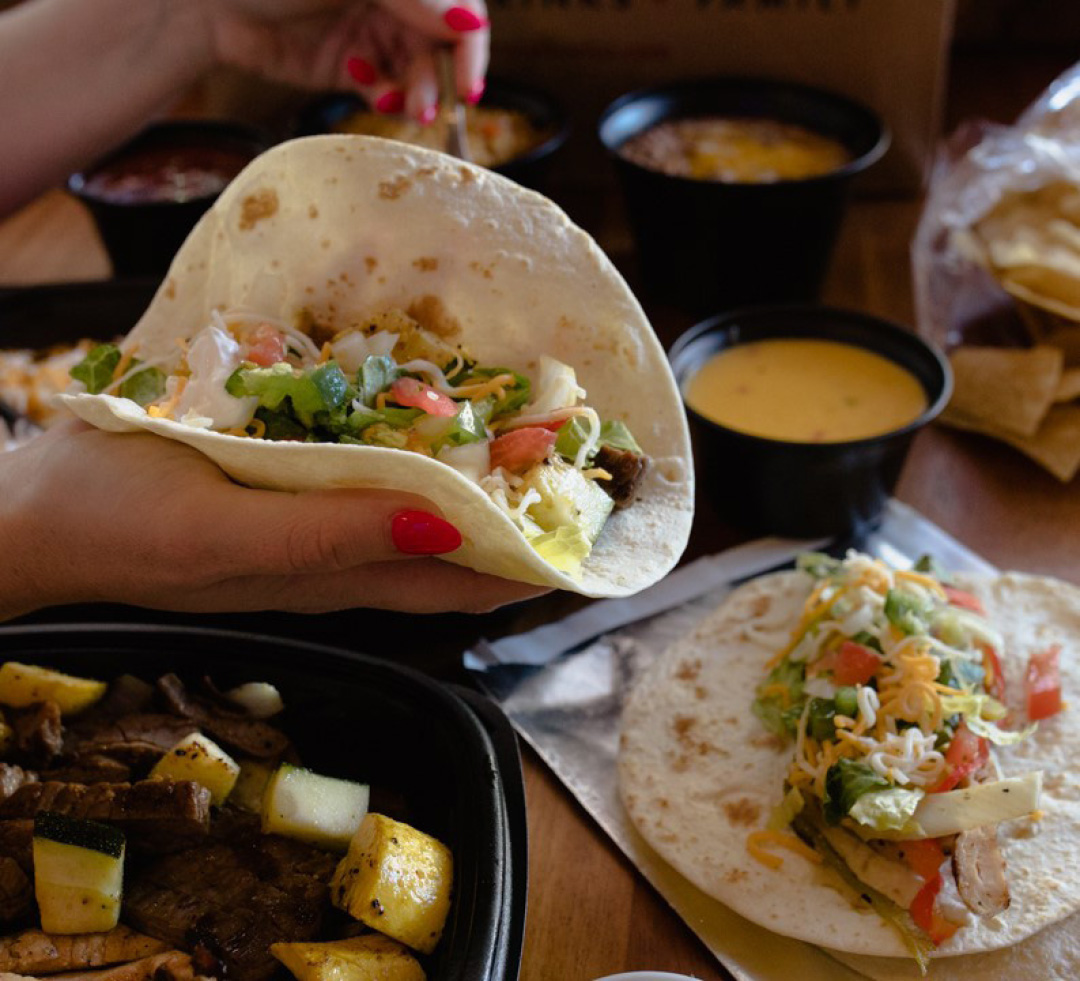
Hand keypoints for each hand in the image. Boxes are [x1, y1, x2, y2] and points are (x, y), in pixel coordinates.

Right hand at [0, 421, 545, 619]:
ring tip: (528, 443)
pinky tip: (425, 421)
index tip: (597, 535)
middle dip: (521, 524)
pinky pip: (368, 481)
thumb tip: (445, 533)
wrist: (33, 521)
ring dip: (476, 489)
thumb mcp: (226, 537)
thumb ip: (333, 538)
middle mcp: (338, 558)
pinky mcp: (281, 497)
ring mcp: (312, 528)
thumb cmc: (121, 526)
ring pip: (418, 517)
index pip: (465, 588)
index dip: (535, 567)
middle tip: (577, 473)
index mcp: (335, 575)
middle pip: (455, 554)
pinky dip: (411, 460)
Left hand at [205, 0, 488, 120]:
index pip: (457, 8)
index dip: (470, 44)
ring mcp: (370, 31)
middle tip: (427, 105)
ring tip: (401, 107)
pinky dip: (388, 98)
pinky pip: (386, 89)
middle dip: (438, 76)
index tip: (469, 82)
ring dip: (416, 93)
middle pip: (441, 44)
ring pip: (416, 71)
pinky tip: (374, 96)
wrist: (206, 2)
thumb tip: (472, 21)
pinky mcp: (349, 66)